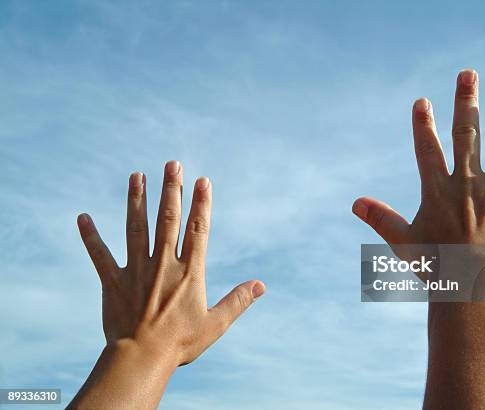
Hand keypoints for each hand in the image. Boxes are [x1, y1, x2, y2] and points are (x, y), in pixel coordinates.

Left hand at [71, 161, 264, 408]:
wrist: (142, 358)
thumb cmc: (181, 343)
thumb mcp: (215, 324)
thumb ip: (237, 301)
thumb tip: (261, 285)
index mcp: (188, 272)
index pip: (197, 230)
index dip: (201, 204)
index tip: (202, 180)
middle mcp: (163, 264)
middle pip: (167, 220)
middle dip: (171, 190)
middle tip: (172, 163)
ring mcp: (136, 270)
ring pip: (136, 228)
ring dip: (136, 201)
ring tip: (136, 176)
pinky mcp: (113, 282)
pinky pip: (100, 255)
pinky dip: (91, 237)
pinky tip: (82, 217)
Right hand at [351, 70, 484, 408]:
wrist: (475, 287)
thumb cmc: (437, 267)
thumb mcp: (403, 242)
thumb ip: (380, 218)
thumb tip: (355, 203)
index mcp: (438, 190)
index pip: (427, 150)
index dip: (422, 125)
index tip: (422, 102)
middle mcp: (468, 183)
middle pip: (465, 135)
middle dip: (466, 102)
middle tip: (468, 74)